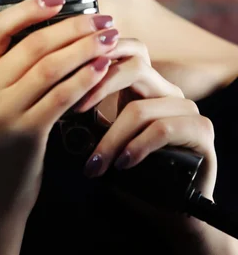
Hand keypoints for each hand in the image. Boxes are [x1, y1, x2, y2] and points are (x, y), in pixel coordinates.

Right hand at [0, 0, 118, 212]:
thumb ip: (12, 65)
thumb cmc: (3, 133)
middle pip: (34, 45)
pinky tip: (103, 67)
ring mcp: (3, 110)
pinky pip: (61, 97)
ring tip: (110, 38)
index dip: (29, 8)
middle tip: (104, 19)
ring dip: (86, 48)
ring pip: (51, 67)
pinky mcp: (26, 132)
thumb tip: (56, 27)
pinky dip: (85, 78)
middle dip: (74, 27)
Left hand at [76, 38, 216, 201]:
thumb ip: (90, 113)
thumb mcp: (108, 135)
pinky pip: (163, 129)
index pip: (124, 47)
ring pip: (141, 107)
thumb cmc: (133, 171)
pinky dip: (137, 146)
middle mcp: (167, 89)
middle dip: (100, 83)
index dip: (94, 55)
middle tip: (75, 108)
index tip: (64, 77)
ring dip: (112, 137)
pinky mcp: (201, 131)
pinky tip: (123, 163)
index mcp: (144, 82)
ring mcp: (186, 108)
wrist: (173, 208)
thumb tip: (53, 100)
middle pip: (135, 62)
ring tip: (95, 162)